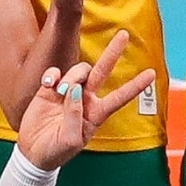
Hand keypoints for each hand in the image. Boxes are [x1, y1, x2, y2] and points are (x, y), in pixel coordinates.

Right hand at [16, 33, 155, 171]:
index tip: (151, 74)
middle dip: (113, 52)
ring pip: (79, 71)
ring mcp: (67, 92)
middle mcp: (85, 99)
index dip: (135, 86)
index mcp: (96, 113)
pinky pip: (55, 72)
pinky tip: (48, 84)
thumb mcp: (70, 141)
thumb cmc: (55, 151)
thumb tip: (74, 90)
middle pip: (102, 71)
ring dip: (72, 76)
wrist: (33, 152)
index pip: (120, 97)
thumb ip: (75, 116)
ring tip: (60, 92)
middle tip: (124, 34)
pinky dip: (52, 75)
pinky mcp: (49, 89)